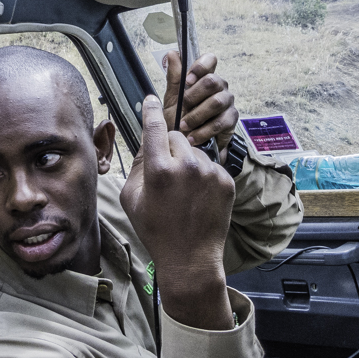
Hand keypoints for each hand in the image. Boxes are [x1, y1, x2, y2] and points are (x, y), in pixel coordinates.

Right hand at [120, 95, 234, 329]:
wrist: (190, 258)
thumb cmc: (156, 230)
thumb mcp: (132, 199)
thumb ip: (137, 165)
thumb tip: (147, 140)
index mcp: (159, 170)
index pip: (154, 127)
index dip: (151, 110)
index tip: (151, 99)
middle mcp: (187, 166)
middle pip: (176, 138)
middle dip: (169, 149)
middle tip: (165, 174)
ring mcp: (210, 173)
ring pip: (194, 151)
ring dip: (187, 162)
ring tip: (183, 192)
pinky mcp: (226, 180)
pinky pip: (210, 165)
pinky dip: (203, 175)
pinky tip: (197, 197)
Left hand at [162, 52, 238, 157]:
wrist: (185, 144)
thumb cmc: (179, 119)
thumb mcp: (172, 99)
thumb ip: (174, 77)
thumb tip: (173, 54)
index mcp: (204, 77)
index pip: (210, 60)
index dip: (200, 67)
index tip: (188, 80)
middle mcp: (219, 86)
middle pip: (212, 81)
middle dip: (194, 96)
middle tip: (183, 107)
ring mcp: (227, 102)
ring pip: (217, 102)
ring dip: (197, 115)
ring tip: (184, 125)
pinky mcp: (231, 119)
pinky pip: (221, 122)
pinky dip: (204, 131)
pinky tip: (193, 137)